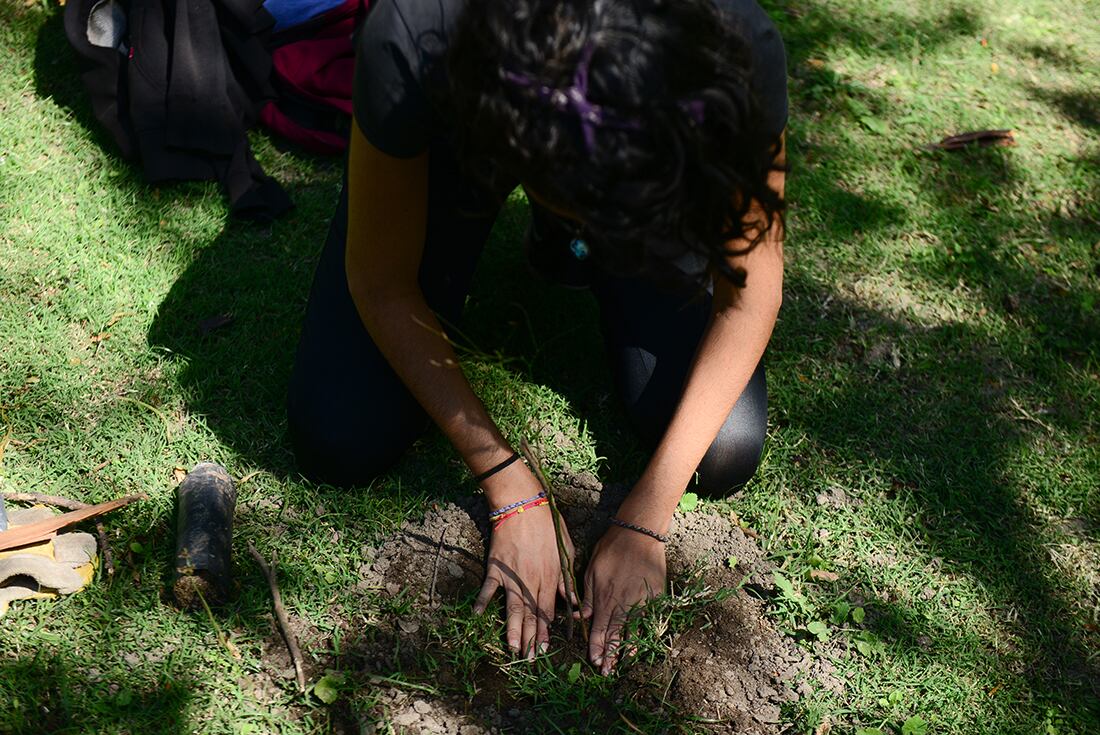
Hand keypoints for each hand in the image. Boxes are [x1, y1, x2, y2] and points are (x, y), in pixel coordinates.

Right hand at [473, 489, 575, 658]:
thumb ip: (567, 578)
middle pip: (531, 614)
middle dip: (531, 638)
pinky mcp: (496, 566)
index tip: (545, 649)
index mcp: (550, 576)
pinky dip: (483, 600)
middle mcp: (531, 580)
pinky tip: (478, 615)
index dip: (546, 631)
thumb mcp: (566, 550)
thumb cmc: (549, 525)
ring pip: (513, 607)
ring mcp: (512, 575)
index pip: (548, 610)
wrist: (524, 504)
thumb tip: (572, 602)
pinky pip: (489, 588)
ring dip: (513, 629)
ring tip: (512, 648)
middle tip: (529, 659)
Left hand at [581, 524, 666, 674]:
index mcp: (604, 597)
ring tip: (621, 665)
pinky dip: (643, 634)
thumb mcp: (592, 569)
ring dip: (624, 649)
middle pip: (613, 634)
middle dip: (608, 654)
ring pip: (630, 630)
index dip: (595, 646)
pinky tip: (641, 646)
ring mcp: (638, 601)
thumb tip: (579, 615)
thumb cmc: (612, 549)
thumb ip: (587, 596)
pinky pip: (647, 619)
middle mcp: (621, 602)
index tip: (593, 661)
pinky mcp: (653, 597)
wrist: (638, 535)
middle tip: (605, 672)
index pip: (598, 627)